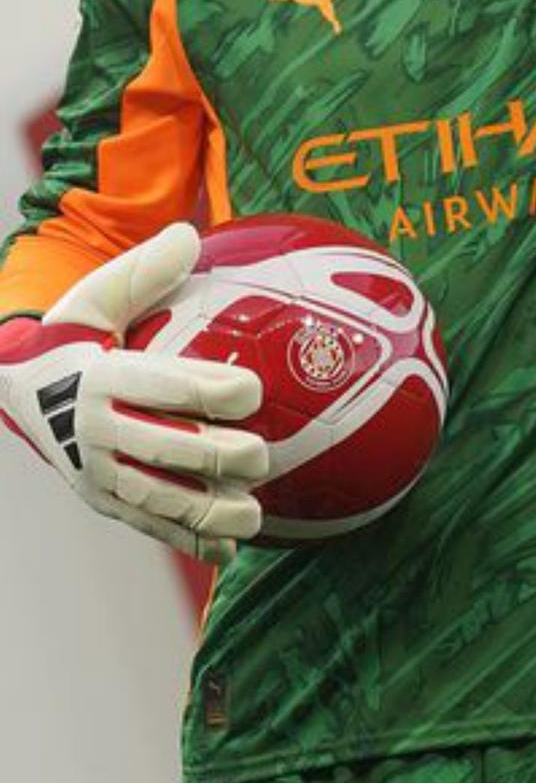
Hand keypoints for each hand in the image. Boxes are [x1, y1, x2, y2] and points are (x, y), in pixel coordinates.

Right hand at [0, 222, 265, 564]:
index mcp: (99, 378)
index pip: (160, 385)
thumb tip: (191, 233)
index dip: (208, 389)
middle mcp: (95, 432)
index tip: (253, 388)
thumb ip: (143, 271)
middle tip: (263, 454)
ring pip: (160, 500)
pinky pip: (149, 528)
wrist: (12, 390)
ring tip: (255, 513)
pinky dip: (189, 542)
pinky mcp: (102, 503)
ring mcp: (97, 475)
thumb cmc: (71, 337)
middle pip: (165, 449)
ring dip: (210, 512)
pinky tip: (230, 549)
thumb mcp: (93, 298)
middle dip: (219, 456)